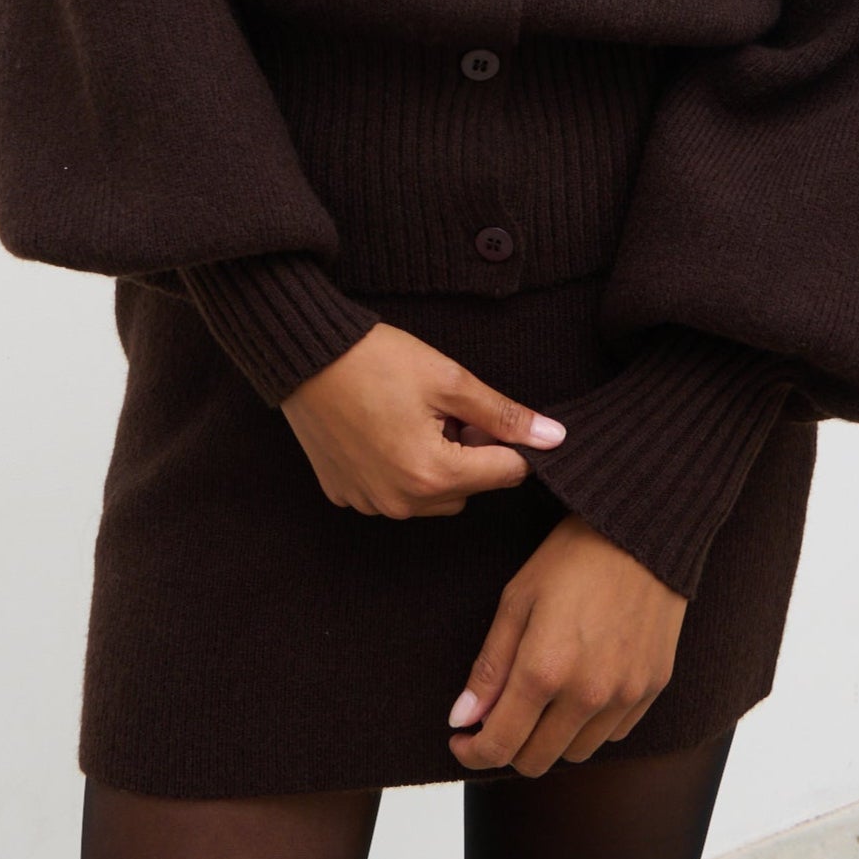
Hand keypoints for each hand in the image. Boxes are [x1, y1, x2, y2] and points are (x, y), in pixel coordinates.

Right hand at [280, 322, 566, 517]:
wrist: (304, 356)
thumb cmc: (377, 361)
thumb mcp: (449, 380)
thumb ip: (503, 414)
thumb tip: (555, 437)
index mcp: (432, 475)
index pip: (505, 474)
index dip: (508, 440)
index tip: (488, 413)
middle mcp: (401, 503)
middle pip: (469, 489)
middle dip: (471, 454)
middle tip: (449, 409)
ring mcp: (369, 503)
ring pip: (432, 496)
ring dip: (437, 466)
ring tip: (415, 417)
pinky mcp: (344, 494)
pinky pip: (392, 493)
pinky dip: (399, 468)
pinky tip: (384, 428)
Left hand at [446, 513, 686, 775]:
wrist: (642, 530)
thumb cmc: (573, 557)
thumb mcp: (517, 600)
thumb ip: (489, 667)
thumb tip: (462, 719)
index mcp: (544, 671)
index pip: (500, 746)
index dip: (472, 752)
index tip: (462, 738)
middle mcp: (587, 695)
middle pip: (536, 760)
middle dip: (508, 747)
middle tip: (498, 717)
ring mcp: (625, 695)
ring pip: (575, 754)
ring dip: (550, 739)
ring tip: (542, 699)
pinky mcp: (653, 688)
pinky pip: (613, 734)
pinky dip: (590, 726)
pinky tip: (581, 690)